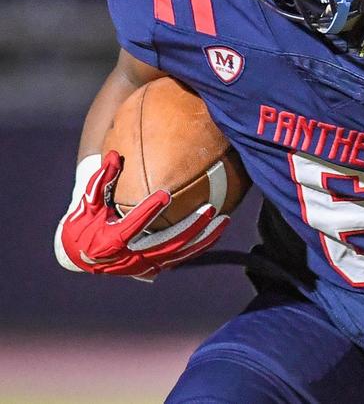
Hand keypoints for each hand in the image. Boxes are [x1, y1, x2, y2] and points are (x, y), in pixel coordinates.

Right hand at [54, 151, 228, 279]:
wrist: (80, 254)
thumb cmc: (84, 222)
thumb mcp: (86, 203)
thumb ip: (99, 181)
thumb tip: (112, 155)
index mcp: (108, 243)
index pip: (131, 227)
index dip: (148, 212)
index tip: (165, 194)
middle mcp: (128, 259)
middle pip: (165, 245)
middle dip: (190, 228)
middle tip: (210, 209)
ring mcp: (143, 265)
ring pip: (179, 254)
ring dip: (203, 238)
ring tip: (223, 219)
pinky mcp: (154, 267)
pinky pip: (181, 257)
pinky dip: (200, 245)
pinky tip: (218, 229)